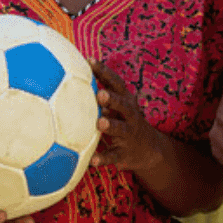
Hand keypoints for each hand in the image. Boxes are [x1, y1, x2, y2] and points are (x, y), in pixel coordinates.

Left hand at [89, 59, 167, 173]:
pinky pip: (113, 156)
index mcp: (126, 100)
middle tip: (100, 94)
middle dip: (112, 99)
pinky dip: (104, 158)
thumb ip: (101, 93)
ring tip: (100, 123)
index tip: (90, 61)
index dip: (104, 72)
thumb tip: (73, 75)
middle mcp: (130, 115)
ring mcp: (129, 134)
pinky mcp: (125, 153)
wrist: (149, 149)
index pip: (116, 83)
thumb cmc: (124, 121)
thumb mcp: (118, 105)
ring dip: (111, 125)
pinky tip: (93, 161)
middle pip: (122, 104)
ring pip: (120, 129)